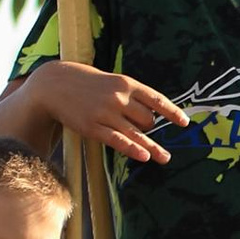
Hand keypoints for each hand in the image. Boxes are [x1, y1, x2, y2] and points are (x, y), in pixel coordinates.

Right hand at [31, 59, 189, 166]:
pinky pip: (118, 141)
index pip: (156, 99)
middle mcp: (118, 97)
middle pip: (147, 120)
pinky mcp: (92, 127)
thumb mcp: (111, 81)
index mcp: (126, 83)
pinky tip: (144, 157)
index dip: (172, 112)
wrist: (54, 84)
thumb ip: (131, 94)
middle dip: (148, 128)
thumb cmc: (87, 83)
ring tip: (164, 158)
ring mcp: (105, 113)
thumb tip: (150, 117)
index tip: (185, 123)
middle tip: (140, 129)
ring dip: (151, 147)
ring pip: (136, 134)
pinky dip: (132, 149)